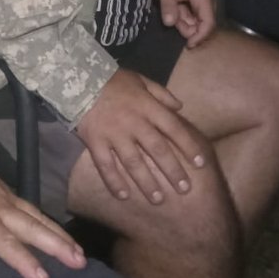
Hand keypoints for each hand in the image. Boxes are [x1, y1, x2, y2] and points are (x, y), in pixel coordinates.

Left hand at [0, 150, 84, 277]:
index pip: (5, 241)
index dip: (23, 259)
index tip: (42, 276)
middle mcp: (0, 206)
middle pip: (32, 227)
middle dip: (56, 245)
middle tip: (78, 262)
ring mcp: (7, 197)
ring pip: (37, 217)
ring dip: (59, 235)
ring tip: (79, 253)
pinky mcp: (8, 192)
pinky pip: (33, 209)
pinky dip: (49, 223)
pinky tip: (60, 235)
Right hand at [74, 68, 205, 203]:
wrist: (77, 78)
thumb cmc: (112, 80)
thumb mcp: (140, 79)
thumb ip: (161, 93)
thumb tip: (180, 107)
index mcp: (147, 106)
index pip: (173, 129)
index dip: (188, 146)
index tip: (200, 163)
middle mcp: (134, 122)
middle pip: (157, 150)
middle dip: (173, 171)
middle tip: (185, 189)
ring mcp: (114, 133)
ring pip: (134, 162)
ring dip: (147, 182)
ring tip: (158, 199)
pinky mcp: (95, 141)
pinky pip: (105, 165)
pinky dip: (114, 181)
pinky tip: (123, 195)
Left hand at [158, 0, 216, 46]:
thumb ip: (169, 5)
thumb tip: (169, 23)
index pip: (208, 23)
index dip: (200, 36)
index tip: (188, 44)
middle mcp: (208, 2)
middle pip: (202, 25)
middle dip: (187, 28)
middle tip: (172, 19)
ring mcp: (203, 3)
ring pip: (196, 21)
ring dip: (183, 22)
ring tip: (171, 9)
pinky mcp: (197, 3)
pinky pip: (192, 15)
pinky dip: (182, 16)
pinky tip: (174, 8)